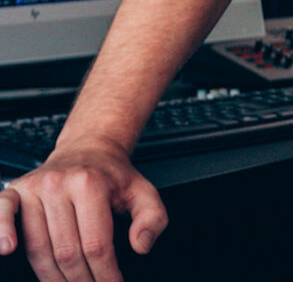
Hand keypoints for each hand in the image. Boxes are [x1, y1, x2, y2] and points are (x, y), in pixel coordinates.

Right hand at [0, 142, 166, 281]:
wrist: (88, 149)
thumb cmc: (113, 176)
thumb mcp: (144, 191)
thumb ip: (152, 218)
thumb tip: (141, 245)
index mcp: (91, 184)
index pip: (96, 243)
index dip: (105, 272)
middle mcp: (58, 184)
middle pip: (67, 250)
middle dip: (81, 279)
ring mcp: (33, 188)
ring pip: (39, 247)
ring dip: (52, 276)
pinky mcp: (14, 191)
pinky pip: (2, 213)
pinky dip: (1, 232)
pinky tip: (8, 249)